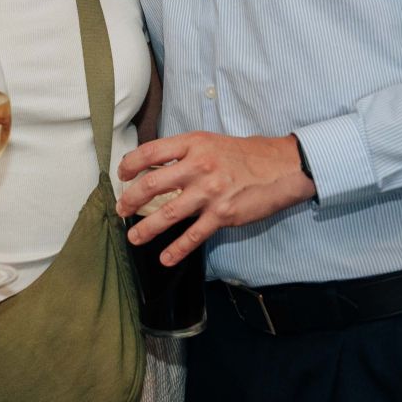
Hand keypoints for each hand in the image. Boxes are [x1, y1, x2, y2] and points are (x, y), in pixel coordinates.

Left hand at [116, 133, 316, 265]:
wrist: (281, 167)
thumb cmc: (243, 154)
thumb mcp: (210, 142)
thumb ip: (184, 153)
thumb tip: (154, 167)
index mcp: (193, 144)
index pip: (150, 152)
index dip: (130, 164)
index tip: (121, 175)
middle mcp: (198, 166)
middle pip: (152, 184)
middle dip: (131, 199)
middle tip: (121, 209)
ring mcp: (210, 192)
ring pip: (168, 213)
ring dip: (146, 228)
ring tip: (133, 237)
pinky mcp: (223, 215)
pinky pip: (194, 236)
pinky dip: (177, 250)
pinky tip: (165, 258)